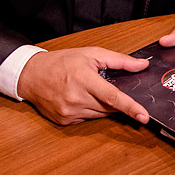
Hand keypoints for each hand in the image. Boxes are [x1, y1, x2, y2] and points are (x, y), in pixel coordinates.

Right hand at [16, 47, 150, 125]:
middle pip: (109, 107)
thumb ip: (119, 60)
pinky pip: (88, 119)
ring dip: (102, 105)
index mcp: (84, 79)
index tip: (143, 116)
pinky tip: (79, 98)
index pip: (112, 97)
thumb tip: (141, 65)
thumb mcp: (90, 54)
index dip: (130, 107)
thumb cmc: (60, 62)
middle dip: (113, 99)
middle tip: (102, 86)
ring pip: (100, 115)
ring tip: (88, 90)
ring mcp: (69, 112)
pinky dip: (90, 110)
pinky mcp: (65, 121)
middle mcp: (76, 98)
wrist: (31, 75)